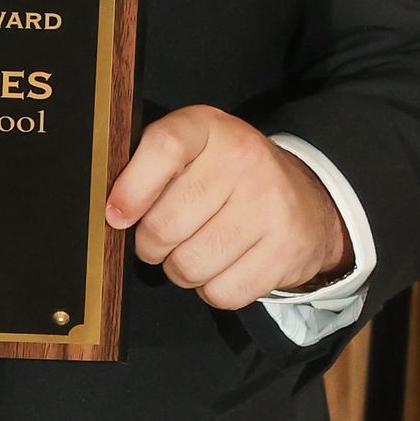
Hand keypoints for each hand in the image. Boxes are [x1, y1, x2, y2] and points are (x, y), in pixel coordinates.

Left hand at [103, 106, 350, 309]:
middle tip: (161, 239)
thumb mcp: (193, 152)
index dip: (131, 189)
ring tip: (195, 251)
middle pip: (166, 223)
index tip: (117, 216)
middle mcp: (244, 160)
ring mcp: (270, 205)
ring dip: (180, 270)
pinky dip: (212, 290)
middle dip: (151, 244)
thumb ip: (151, 168)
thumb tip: (114, 212)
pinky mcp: (286, 250)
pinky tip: (223, 266)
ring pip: (190, 264)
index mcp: (210, 128)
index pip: (164, 147)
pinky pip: (223, 292)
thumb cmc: (230, 178)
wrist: (306, 201)